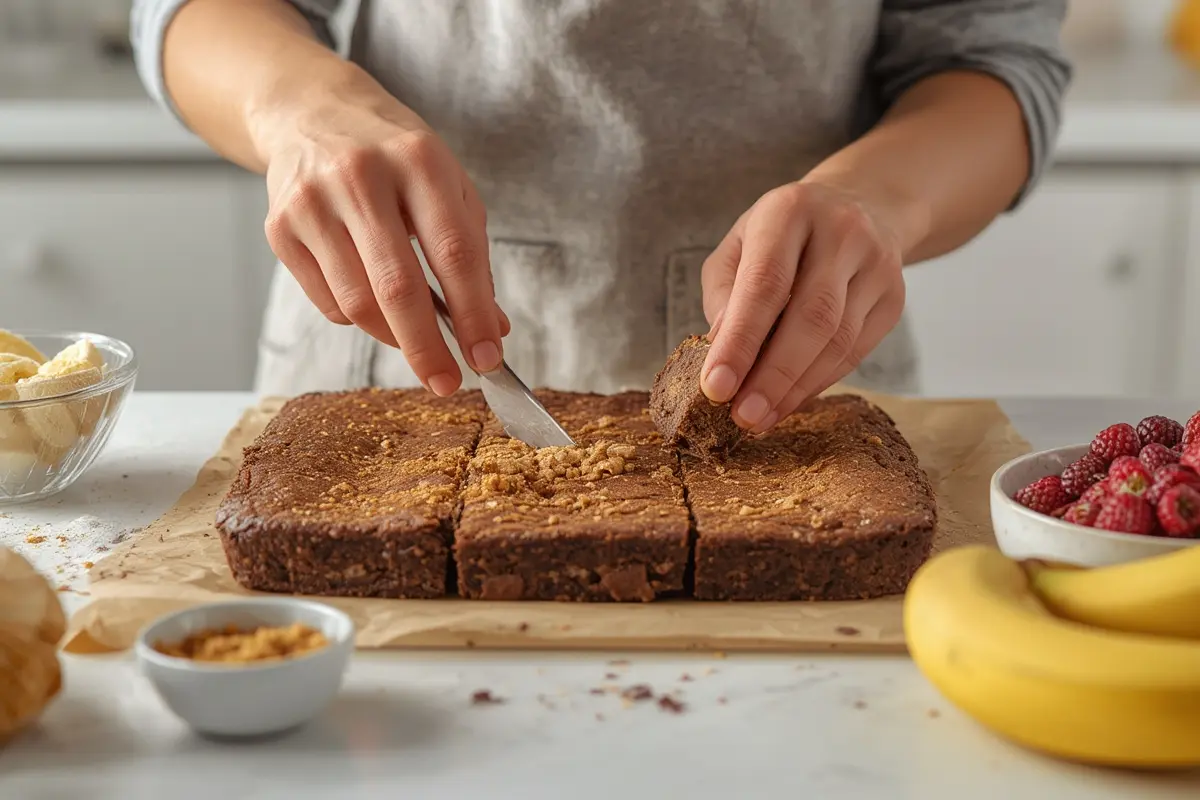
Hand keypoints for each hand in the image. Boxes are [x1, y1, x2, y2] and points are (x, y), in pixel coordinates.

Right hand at [258, 78, 508, 395]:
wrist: (311, 111)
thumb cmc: (395, 157)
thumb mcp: (447, 186)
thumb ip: (472, 255)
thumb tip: (491, 330)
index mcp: (419, 160)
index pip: (453, 253)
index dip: (473, 313)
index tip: (487, 358)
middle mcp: (361, 176)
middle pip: (397, 287)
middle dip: (427, 348)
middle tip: (447, 383)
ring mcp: (313, 201)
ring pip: (357, 303)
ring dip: (393, 336)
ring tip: (414, 339)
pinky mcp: (280, 226)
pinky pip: (328, 301)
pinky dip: (358, 317)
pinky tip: (372, 299)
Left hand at [700, 180, 905, 431]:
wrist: (862, 204)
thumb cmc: (782, 234)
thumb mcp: (739, 245)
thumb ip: (724, 295)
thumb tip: (720, 355)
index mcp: (790, 211)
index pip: (765, 283)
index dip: (740, 340)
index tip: (716, 387)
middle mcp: (841, 231)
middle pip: (812, 317)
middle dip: (773, 376)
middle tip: (743, 417)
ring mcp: (877, 264)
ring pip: (839, 341)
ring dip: (796, 388)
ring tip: (760, 417)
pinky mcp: (895, 297)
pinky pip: (856, 352)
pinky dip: (819, 383)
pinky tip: (789, 402)